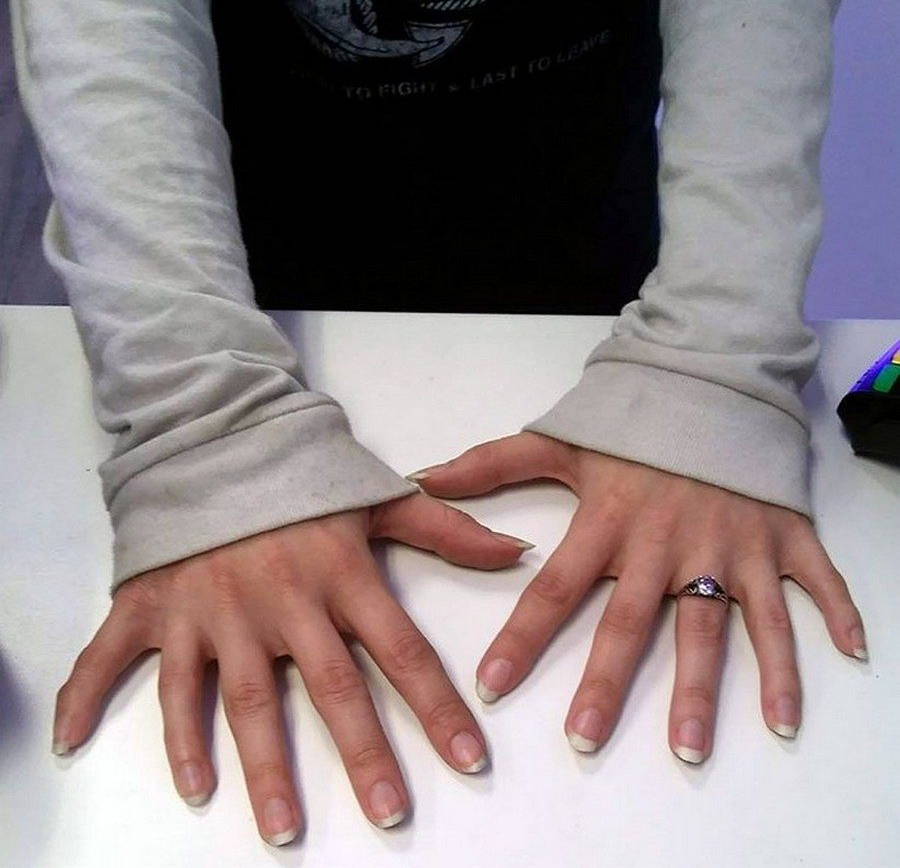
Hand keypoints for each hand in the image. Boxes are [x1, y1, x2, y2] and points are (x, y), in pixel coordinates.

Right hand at [50, 493, 531, 844]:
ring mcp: (214, 609)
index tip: (469, 760)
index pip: (401, 649)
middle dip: (362, 754)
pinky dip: (130, 718)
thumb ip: (447, 528)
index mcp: (339, 574)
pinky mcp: (155, 609)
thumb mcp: (376, 496)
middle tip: (389, 816)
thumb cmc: (298, 475)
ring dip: (259, 767)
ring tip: (283, 829)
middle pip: (328, 687)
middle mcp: (281, 600)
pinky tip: (151, 773)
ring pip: (237, 699)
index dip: (438, 706)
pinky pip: (139, 669)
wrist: (211, 437)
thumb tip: (517, 550)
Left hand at [411, 431, 867, 762]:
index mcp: (611, 519)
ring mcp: (730, 543)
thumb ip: (492, 464)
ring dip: (713, 686)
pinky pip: (810, 586)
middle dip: (608, 682)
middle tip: (584, 740)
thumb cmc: (635, 419)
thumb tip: (423, 480)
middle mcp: (668, 541)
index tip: (493, 685)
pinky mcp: (782, 536)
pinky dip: (832, 622)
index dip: (523, 635)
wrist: (711, 376)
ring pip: (723, 624)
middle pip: (634, 621)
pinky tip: (831, 674)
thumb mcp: (562, 437)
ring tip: (693, 745)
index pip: (557, 587)